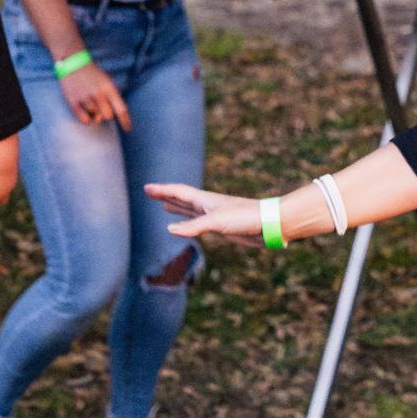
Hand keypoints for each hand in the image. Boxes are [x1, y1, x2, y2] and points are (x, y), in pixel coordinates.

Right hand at [59, 61, 131, 129]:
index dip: (125, 121)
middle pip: (108, 116)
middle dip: (106, 114)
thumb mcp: (106, 81)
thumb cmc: (92, 74)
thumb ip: (112, 96)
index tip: (128, 129)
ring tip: (90, 105)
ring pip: (95, 118)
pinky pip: (84, 119)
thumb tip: (115, 115)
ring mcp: (85, 97)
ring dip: (94, 115)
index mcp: (108, 88)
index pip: (121, 108)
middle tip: (101, 108)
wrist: (73, 62)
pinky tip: (85, 113)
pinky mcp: (73, 101)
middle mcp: (98, 93)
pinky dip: (86, 119)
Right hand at [145, 182, 264, 246]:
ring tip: (166, 204)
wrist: (269, 224)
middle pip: (182, 198)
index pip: (178, 192)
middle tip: (151, 192)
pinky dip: (189, 222)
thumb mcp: (216, 222)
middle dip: (166, 196)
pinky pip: (199, 223)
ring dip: (177, 207)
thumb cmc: (245, 218)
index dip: (162, 190)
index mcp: (205, 200)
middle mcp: (208, 206)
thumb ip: (193, 226)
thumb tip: (169, 230)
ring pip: (190, 210)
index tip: (147, 188)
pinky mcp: (222, 227)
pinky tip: (188, 227)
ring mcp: (215, 216)